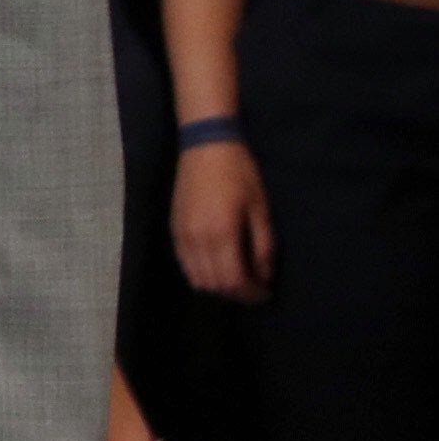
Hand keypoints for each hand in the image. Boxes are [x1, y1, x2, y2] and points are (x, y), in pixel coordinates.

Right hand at [172, 140, 273, 300]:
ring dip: (217, 285)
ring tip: (236, 278)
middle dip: (237, 293)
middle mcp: (197, 239)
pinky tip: (217, 264)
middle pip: (214, 284)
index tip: (266, 292)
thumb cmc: (240, 174)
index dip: (252, 293)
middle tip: (254, 288)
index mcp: (222, 234)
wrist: (205, 147)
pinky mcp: (174, 228)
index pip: (234, 281)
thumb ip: (263, 247)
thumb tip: (264, 276)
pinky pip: (184, 263)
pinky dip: (201, 272)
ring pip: (196, 278)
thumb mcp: (261, 210)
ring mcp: (182, 234)